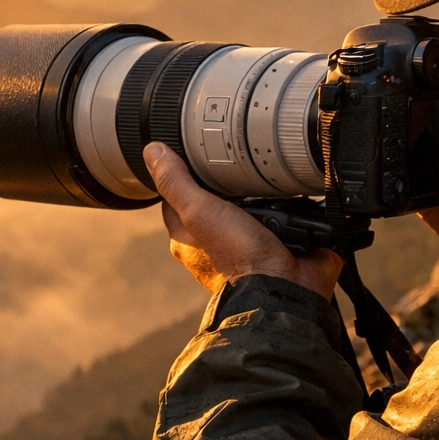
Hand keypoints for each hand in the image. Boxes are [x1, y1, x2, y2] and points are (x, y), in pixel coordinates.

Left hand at [144, 143, 342, 297]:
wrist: (286, 288)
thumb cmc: (237, 256)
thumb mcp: (200, 211)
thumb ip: (176, 182)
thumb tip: (152, 151)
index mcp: (187, 239)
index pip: (176, 197)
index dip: (183, 173)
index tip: (196, 153)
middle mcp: (212, 244)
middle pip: (213, 200)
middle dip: (226, 184)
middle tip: (237, 163)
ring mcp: (243, 246)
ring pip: (245, 210)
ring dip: (256, 196)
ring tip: (264, 176)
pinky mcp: (272, 247)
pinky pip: (274, 220)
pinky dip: (280, 209)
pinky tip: (286, 195)